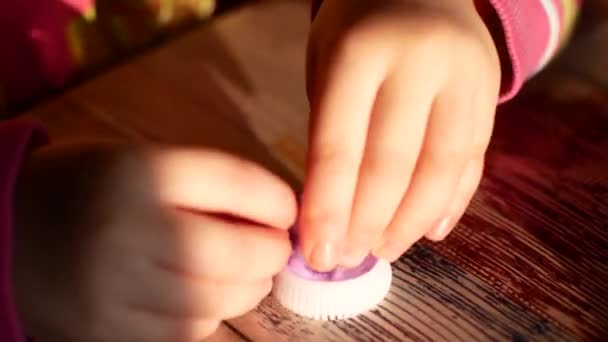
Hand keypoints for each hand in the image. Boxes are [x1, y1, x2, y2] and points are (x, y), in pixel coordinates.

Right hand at [13, 141, 295, 340]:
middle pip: (242, 251)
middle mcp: (132, 230)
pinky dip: (209, 314)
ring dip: (247, 286)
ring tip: (238, 270)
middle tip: (269, 246)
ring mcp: (120, 290)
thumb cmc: (93, 189)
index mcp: (143, 172)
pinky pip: (191, 332)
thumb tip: (280, 218)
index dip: (281, 201)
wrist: (11, 234)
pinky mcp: (112, 333)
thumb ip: (211, 186)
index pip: (242, 183)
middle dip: (272, 251)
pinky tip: (199, 294)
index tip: (288, 211)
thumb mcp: (145, 162)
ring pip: (223, 300)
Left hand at [300, 0, 500, 269]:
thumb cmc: (358, 33)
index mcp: (359, 53)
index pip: (340, 146)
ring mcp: (464, 78)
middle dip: (367, 223)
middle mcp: (418, 63)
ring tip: (384, 251)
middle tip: (347, 259)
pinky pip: (473, 160)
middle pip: (393, 164)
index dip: (327, 208)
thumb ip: (331, 132)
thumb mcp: (327, 66)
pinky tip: (427, 230)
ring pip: (441, 168)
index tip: (316, 254)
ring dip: (410, 222)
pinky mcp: (490, 94)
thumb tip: (333, 217)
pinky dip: (450, 202)